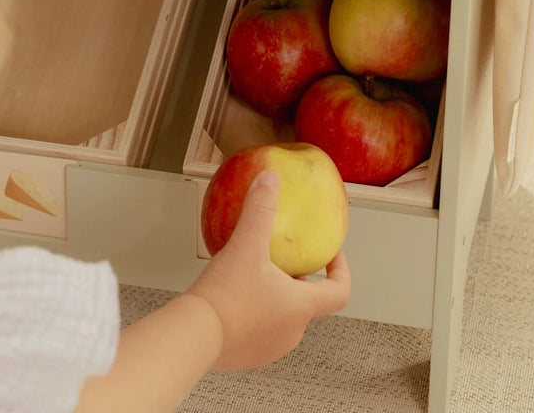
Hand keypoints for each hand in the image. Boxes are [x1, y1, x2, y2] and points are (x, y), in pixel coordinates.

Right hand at [185, 170, 350, 370]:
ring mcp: (269, 348)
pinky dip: (254, 308)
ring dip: (276, 293)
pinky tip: (233, 291)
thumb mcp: (246, 244)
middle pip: (308, 301)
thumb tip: (270, 180)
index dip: (341, 270)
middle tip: (284, 257)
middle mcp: (291, 332)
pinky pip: (259, 327)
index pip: (339, 292)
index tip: (332, 254)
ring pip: (283, 314)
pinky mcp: (246, 355)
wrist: (192, 338)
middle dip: (299, 278)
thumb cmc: (226, 298)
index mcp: (300, 307)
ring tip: (256, 271)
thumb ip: (260, 209)